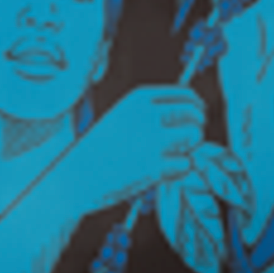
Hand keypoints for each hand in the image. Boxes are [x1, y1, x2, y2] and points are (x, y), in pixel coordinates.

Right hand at [67, 85, 206, 216]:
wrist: (76, 176)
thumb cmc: (101, 148)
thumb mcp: (123, 115)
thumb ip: (153, 110)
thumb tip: (193, 112)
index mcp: (139, 98)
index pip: (187, 95)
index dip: (197, 109)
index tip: (195, 119)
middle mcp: (148, 114)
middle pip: (195, 115)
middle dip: (195, 129)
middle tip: (184, 143)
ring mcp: (152, 140)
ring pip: (195, 138)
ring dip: (188, 150)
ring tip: (169, 158)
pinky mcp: (155, 167)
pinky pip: (185, 164)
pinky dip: (178, 171)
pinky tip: (161, 172)